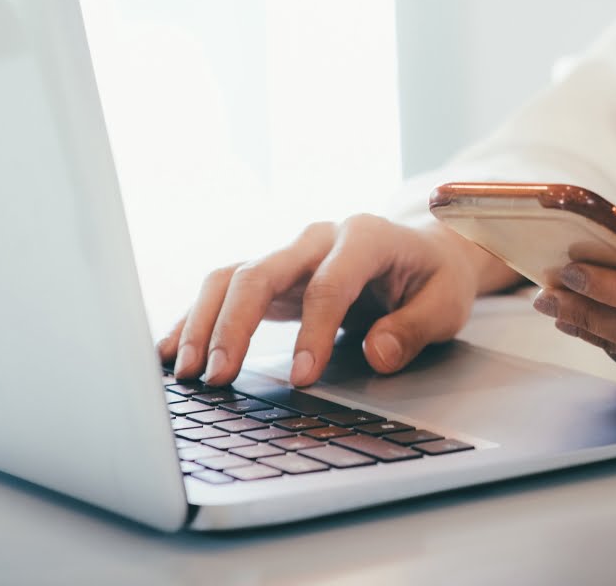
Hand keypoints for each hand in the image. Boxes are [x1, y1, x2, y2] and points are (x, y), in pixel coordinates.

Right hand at [157, 215, 511, 386]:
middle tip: (219, 375)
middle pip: (262, 271)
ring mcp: (291, 253)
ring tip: (185, 371)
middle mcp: (320, 238)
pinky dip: (195, 319)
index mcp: (367, 236)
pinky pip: (226, 290)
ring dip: (203, 322)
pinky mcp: (274, 275)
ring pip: (232, 277)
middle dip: (235, 324)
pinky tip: (169, 352)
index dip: (312, 331)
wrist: (427, 253)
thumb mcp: (445, 305)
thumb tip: (376, 354)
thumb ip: (413, 329)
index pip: (329, 283)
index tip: (301, 378)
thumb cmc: (436, 280)